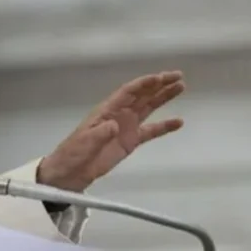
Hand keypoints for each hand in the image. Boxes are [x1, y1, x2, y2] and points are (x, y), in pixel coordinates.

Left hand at [38, 71, 185, 191]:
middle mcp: (118, 115)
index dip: (144, 84)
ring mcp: (125, 128)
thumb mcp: (84, 141)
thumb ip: (100, 133)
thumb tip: (114, 125)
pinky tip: (178, 122)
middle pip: (141, 95)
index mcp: (106, 110)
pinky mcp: (130, 142)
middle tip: (178, 76)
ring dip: (163, 98)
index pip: (128, 92)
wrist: (69, 173)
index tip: (160, 78)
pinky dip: (164, 127)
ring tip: (181, 88)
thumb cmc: (73, 153)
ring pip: (148, 108)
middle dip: (159, 85)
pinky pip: (150, 131)